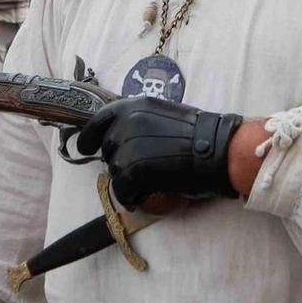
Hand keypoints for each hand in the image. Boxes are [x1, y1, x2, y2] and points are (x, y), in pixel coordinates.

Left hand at [77, 96, 242, 209]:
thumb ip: (140, 121)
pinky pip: (122, 190)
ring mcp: (128, 145)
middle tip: (144, 169)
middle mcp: (126, 122)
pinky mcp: (133, 169)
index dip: (89, 137)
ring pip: (115, 171)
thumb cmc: (200, 134)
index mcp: (133, 106)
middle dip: (121, 161)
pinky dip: (132, 196)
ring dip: (129, 180)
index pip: (98, 120)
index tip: (85, 148)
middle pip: (108, 149)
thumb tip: (123, 136)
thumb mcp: (164, 114)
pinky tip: (147, 194)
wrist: (217, 150)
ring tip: (151, 182)